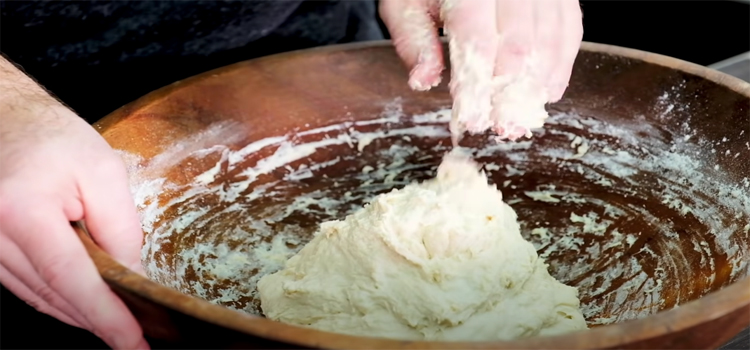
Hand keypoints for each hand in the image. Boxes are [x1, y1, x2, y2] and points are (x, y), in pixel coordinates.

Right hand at [0, 57, 147, 348]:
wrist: (3, 116)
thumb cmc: (52, 136)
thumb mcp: (102, 170)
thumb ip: (119, 226)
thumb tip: (132, 276)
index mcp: (22, 210)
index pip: (70, 279)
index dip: (105, 316)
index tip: (134, 343)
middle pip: (53, 294)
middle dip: (98, 319)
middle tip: (139, 335)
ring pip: (37, 296)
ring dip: (77, 312)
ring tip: (117, 321)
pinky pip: (22, 285)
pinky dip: (55, 297)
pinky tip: (83, 302)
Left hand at [380, 0, 583, 141]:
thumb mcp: (406, 4)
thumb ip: (414, 40)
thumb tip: (423, 80)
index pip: (476, 38)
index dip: (477, 84)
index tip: (473, 119)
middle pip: (518, 43)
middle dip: (512, 93)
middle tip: (504, 128)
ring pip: (550, 38)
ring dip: (538, 85)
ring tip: (523, 117)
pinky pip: (569, 28)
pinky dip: (562, 64)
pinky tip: (549, 92)